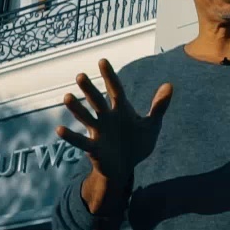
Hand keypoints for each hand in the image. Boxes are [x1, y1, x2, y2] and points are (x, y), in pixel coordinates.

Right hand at [55, 58, 172, 183]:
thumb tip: (169, 85)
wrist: (126, 168)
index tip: (102, 61)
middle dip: (89, 89)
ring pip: (86, 117)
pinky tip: (60, 129)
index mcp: (121, 110)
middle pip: (97, 101)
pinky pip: (81, 141)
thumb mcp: (151, 125)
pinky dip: (71, 136)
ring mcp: (99, 132)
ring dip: (77, 108)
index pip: (115, 90)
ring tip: (67, 97)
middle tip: (80, 75)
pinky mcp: (94, 149)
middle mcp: (107, 118)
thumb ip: (159, 106)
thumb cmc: (137, 143)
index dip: (110, 76)